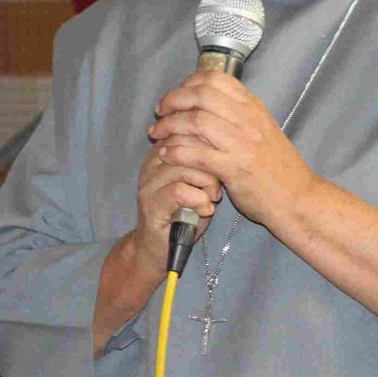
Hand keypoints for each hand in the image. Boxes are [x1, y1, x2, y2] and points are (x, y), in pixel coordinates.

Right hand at [130, 140, 221, 272]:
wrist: (162, 248)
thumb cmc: (187, 214)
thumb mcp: (200, 182)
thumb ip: (207, 161)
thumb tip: (228, 143)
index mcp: (164, 151)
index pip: (188, 128)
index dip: (210, 143)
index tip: (221, 163)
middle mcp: (153, 163)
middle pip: (186, 143)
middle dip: (210, 162)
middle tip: (219, 183)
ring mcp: (149, 183)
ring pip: (184, 166)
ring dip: (207, 183)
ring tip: (213, 198)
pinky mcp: (151, 204)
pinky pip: (179, 191)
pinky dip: (199, 199)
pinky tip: (205, 210)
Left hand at [150, 70, 317, 228]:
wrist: (298, 198)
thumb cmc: (278, 168)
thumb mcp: (263, 129)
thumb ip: (239, 114)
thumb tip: (208, 102)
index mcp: (253, 107)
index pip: (216, 79)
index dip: (188, 83)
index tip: (176, 96)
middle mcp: (248, 120)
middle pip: (201, 95)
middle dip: (173, 101)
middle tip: (160, 112)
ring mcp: (243, 144)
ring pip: (196, 122)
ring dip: (170, 126)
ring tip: (157, 134)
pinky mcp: (236, 169)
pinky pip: (198, 154)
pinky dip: (177, 152)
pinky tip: (166, 154)